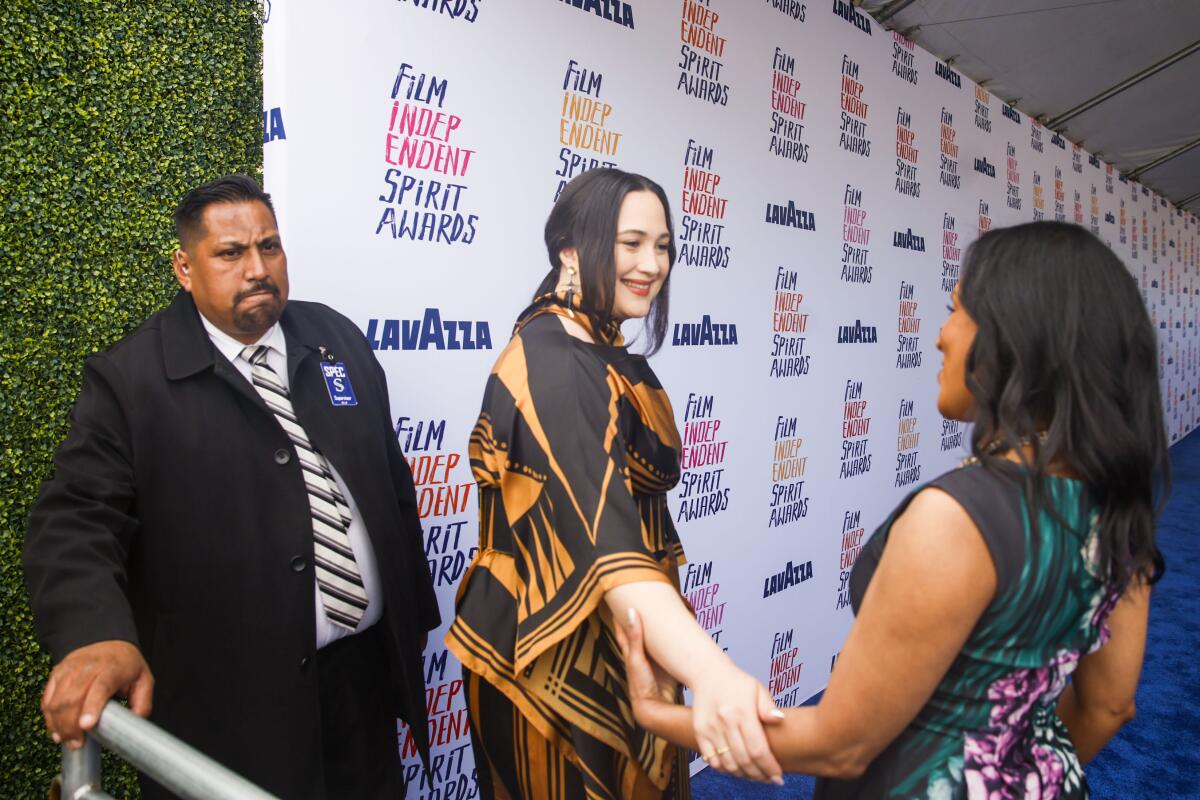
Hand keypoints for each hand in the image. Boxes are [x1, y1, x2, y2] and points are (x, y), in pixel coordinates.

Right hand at [42, 640, 152, 749]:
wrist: (109, 641)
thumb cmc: (126, 664)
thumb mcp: (144, 679)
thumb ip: (142, 703)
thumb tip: (134, 723)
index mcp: (113, 668)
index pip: (100, 687)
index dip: (91, 707)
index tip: (86, 726)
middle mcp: (89, 666)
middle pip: (73, 698)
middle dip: (71, 725)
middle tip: (76, 743)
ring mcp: (70, 669)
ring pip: (57, 700)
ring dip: (58, 724)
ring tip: (66, 740)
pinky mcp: (57, 673)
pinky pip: (48, 698)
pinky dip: (49, 716)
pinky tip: (55, 729)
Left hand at [615, 608, 677, 719]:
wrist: (656, 706)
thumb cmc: (641, 684)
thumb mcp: (637, 658)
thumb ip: (635, 636)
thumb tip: (631, 611)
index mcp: (630, 651)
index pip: (623, 629)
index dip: (621, 616)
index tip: (621, 599)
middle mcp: (641, 653)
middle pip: (639, 631)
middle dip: (641, 618)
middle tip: (644, 602)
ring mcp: (654, 658)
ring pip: (654, 637)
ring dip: (656, 626)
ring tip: (660, 612)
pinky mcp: (666, 663)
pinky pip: (668, 645)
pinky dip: (670, 637)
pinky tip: (677, 631)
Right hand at [689, 657, 783, 783]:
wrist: (708, 674)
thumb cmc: (737, 682)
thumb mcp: (757, 688)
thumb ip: (768, 707)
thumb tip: (779, 720)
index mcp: (742, 711)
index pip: (758, 749)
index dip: (769, 767)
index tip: (778, 777)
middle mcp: (724, 721)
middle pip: (743, 760)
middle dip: (759, 775)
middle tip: (769, 779)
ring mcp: (710, 728)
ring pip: (728, 764)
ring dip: (743, 775)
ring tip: (755, 775)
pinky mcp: (699, 732)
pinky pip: (712, 760)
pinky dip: (725, 769)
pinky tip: (736, 768)